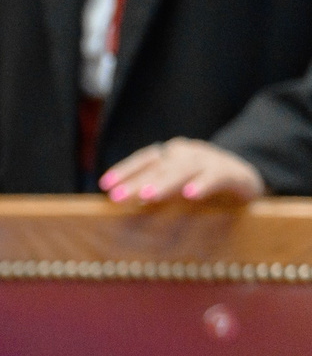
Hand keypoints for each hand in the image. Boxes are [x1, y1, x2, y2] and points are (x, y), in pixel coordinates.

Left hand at [100, 138, 266, 203]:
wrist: (249, 176)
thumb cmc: (203, 183)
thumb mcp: (177, 185)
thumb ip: (154, 190)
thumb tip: (124, 202)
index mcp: (174, 154)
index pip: (146, 158)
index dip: (125, 170)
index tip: (105, 185)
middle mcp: (190, 153)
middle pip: (160, 166)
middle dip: (136, 181)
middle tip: (116, 197)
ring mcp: (212, 160)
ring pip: (185, 169)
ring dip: (165, 183)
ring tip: (147, 196)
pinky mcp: (234, 172)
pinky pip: (216, 176)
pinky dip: (203, 184)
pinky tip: (191, 195)